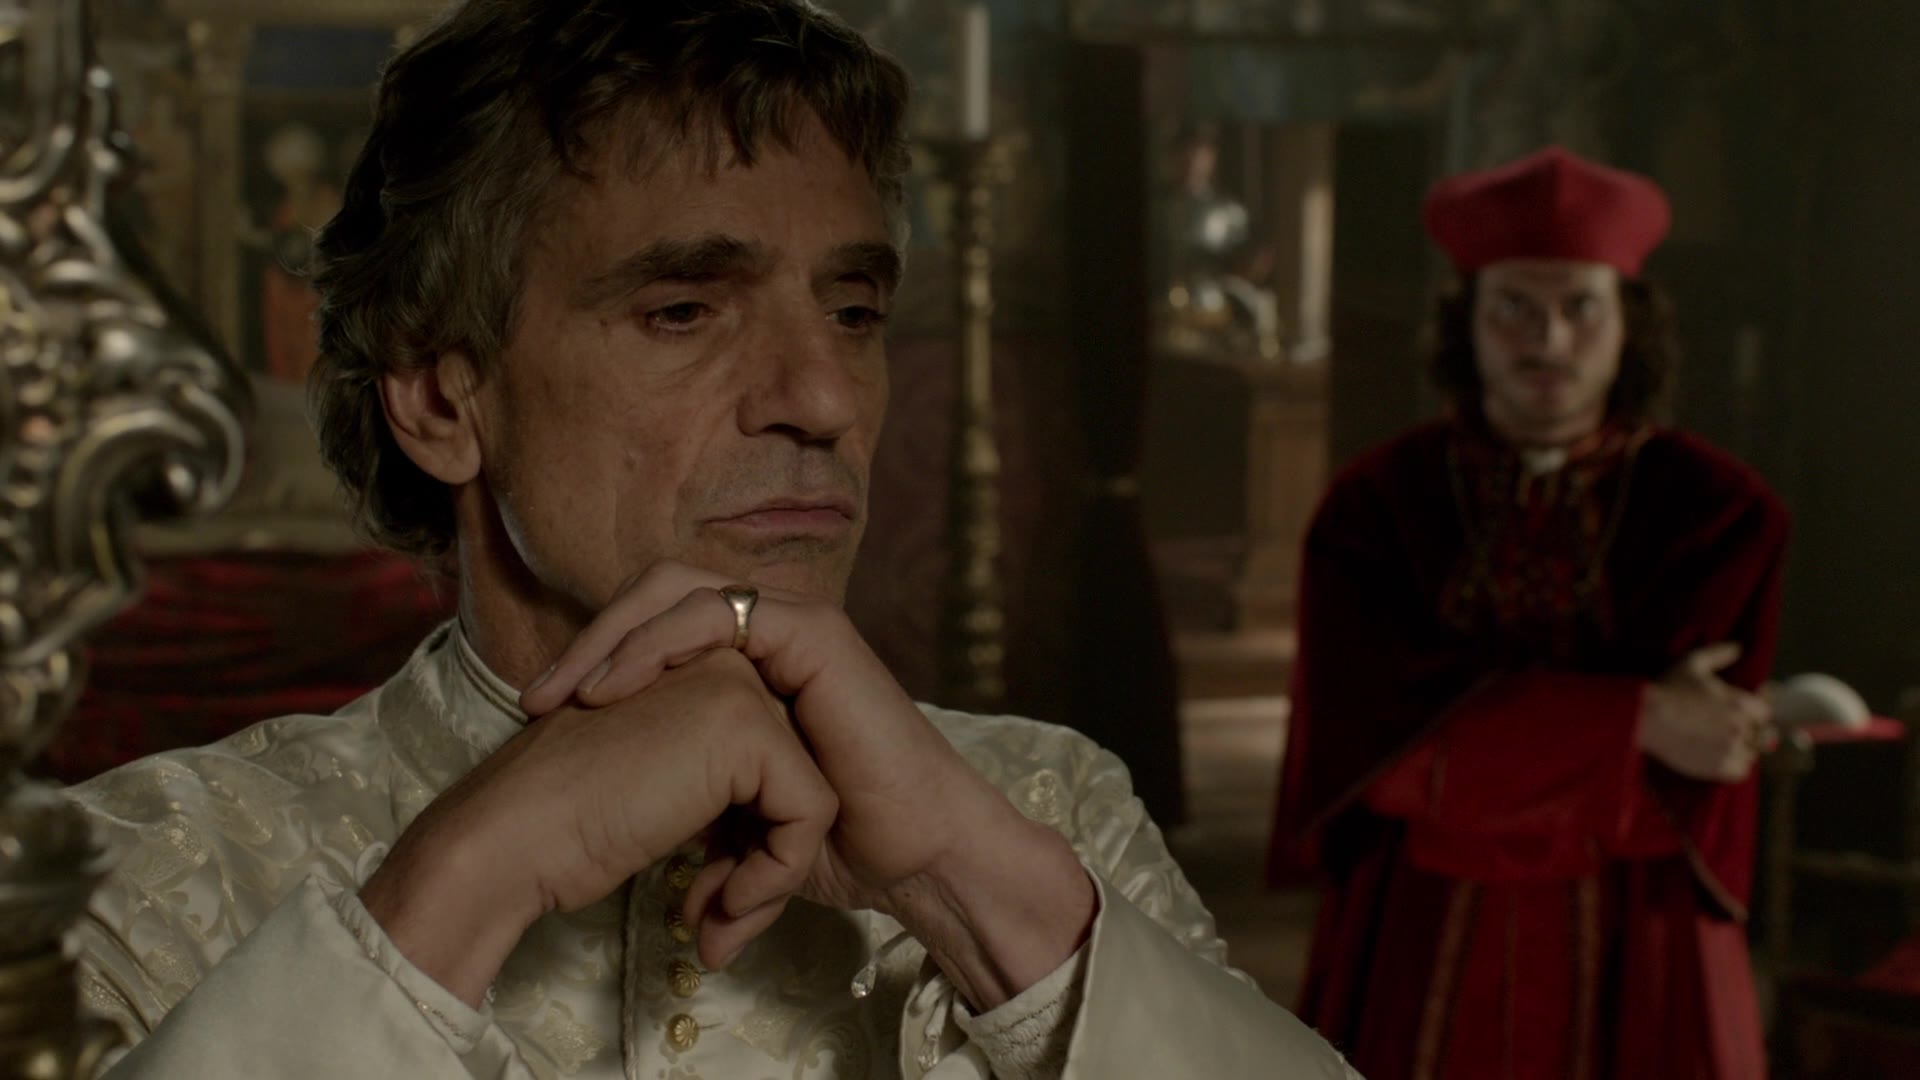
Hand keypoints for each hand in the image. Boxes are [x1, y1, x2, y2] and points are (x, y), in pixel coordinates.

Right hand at [360, 647, 836, 1004]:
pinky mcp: (748, 728)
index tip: (705, 899)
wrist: (513, 835)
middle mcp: (725, 663)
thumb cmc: (565, 824)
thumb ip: (709, 793)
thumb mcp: (656, 793)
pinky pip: (808, 812)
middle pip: (794, 776)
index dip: (747, 843)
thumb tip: (752, 857)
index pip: (768, 765)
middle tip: (713, 917)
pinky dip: (777, 872)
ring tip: (715, 921)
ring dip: (772, 874)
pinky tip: (723, 907)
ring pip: (810, 795)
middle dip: (764, 859)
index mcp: (699, 671)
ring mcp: (738, 688)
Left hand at [520, 559, 1097, 1008]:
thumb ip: (697, 824)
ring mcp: (791, 626)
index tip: (538, 720)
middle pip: (652, 597)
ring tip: (568, 693)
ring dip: (611, 637)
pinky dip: (658, 642)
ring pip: (675, 590)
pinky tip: (617, 687)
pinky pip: (719, 613)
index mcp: (745, 666)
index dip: (591, 661)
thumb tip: (658, 881)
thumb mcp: (740, 831)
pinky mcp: (812, 632)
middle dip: (588, 641)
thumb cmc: (843, 847)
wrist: (915, 856)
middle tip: (536, 702)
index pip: (651, 630)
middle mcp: (766, 634)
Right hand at [1638, 642, 1773, 781]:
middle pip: (1760, 735)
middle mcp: (1742, 728)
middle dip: (1747, 731)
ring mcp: (1731, 750)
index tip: (1739, 713)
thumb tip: (1738, 647)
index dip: (1753, 712)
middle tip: (1724, 729)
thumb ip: (1719, 654)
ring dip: (1740, 750)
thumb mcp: (1692, 663)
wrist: (1646, 718)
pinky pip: (1740, 772)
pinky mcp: (1719, 768)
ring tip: (1718, 744)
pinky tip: (1715, 757)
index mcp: (1742, 703)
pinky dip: (1733, 766)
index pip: (1765, 712)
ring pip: (1751, 754)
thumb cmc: (1668, 689)